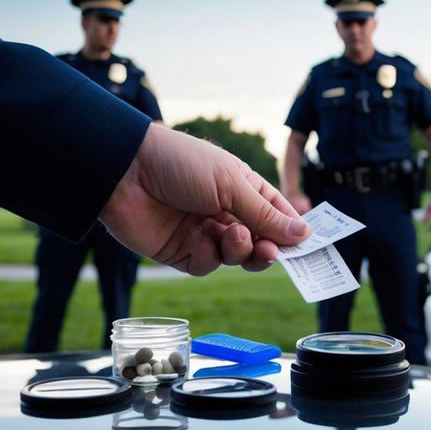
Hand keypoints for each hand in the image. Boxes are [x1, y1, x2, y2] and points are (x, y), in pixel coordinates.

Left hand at [100, 126, 310, 275]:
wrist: (125, 172)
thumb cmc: (180, 164)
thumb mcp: (230, 184)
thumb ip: (266, 215)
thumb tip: (304, 234)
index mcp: (243, 188)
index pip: (277, 215)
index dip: (291, 231)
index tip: (306, 245)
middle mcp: (226, 212)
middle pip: (260, 242)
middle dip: (267, 249)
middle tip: (269, 252)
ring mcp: (205, 233)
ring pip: (236, 258)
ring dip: (237, 250)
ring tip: (229, 235)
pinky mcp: (182, 252)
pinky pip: (207, 265)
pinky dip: (208, 254)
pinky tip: (197, 235)